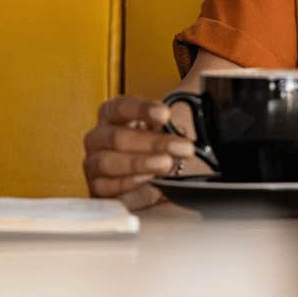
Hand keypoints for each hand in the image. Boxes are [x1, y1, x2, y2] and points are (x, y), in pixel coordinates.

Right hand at [82, 96, 199, 209]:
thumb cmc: (154, 147)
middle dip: (152, 142)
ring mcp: (94, 164)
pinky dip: (128, 186)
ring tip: (166, 164)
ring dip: (139, 164)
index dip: (142, 109)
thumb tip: (203, 113)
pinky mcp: (97, 189)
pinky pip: (107, 188)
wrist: (147, 176)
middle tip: (182, 147)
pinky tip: (149, 183)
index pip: (121, 107)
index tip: (166, 114)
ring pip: (108, 162)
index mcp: (110, 115)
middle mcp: (98, 137)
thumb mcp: (164, 129)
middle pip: (117, 137)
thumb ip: (176, 121)